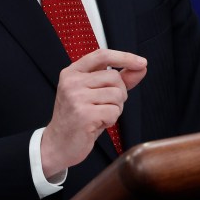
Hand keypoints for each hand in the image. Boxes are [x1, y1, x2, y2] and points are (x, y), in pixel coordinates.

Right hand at [40, 49, 147, 177]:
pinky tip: (98, 123)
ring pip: (116, 94)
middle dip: (119, 93)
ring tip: (100, 115)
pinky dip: (111, 120)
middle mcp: (72, 82)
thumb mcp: (95, 94)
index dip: (125, 57)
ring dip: (116, 108)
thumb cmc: (78, 118)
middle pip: (114, 77)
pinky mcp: (83, 115)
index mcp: (72, 72)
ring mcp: (76, 98)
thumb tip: (141, 67)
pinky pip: (113, 111)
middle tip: (105, 106)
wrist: (58, 144)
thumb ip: (118, 79)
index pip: (102, 55)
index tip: (141, 62)